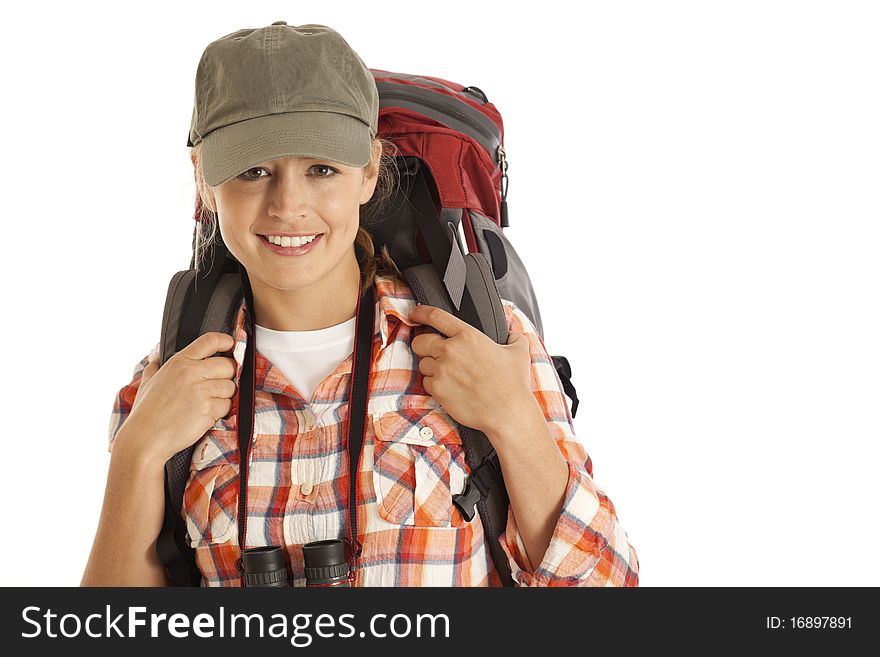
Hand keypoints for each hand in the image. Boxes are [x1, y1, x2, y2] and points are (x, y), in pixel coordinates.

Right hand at [118, 332, 237, 464]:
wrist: (144, 439)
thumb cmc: (146, 412)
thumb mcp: (148, 381)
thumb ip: (156, 366)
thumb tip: (157, 357)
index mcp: (178, 362)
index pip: (210, 340)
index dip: (226, 341)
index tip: (231, 345)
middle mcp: (191, 373)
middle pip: (228, 365)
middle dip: (227, 376)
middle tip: (216, 387)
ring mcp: (201, 391)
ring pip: (231, 387)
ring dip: (224, 396)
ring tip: (206, 404)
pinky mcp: (208, 409)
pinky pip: (227, 405)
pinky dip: (220, 412)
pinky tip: (204, 416)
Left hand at [408, 304, 533, 435]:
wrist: (507, 412)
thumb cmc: (512, 384)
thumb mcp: (519, 352)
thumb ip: (514, 337)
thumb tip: (514, 334)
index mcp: (467, 336)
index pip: (435, 316)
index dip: (420, 312)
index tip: (415, 313)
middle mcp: (451, 350)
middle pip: (420, 341)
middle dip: (423, 345)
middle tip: (433, 351)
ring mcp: (442, 370)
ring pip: (422, 363)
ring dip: (431, 367)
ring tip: (449, 374)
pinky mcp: (438, 389)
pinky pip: (426, 382)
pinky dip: (434, 384)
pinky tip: (449, 388)